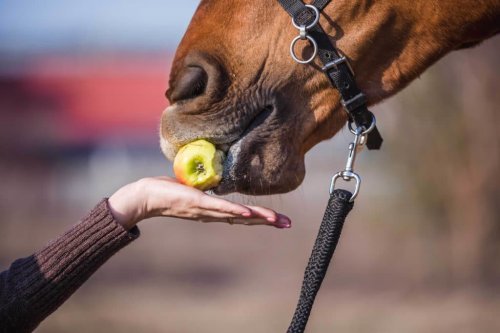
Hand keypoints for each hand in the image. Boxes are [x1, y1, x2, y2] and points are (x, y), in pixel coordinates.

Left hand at [108, 177, 291, 230]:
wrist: (146, 197)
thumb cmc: (168, 191)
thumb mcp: (192, 188)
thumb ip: (206, 187)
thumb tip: (214, 179)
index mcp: (213, 211)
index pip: (241, 215)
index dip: (260, 217)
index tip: (278, 219)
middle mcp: (212, 214)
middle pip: (245, 219)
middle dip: (267, 222)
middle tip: (287, 224)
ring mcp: (206, 211)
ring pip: (237, 215)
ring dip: (257, 218)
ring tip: (275, 220)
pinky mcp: (197, 204)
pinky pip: (219, 208)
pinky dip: (235, 211)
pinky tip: (249, 213)